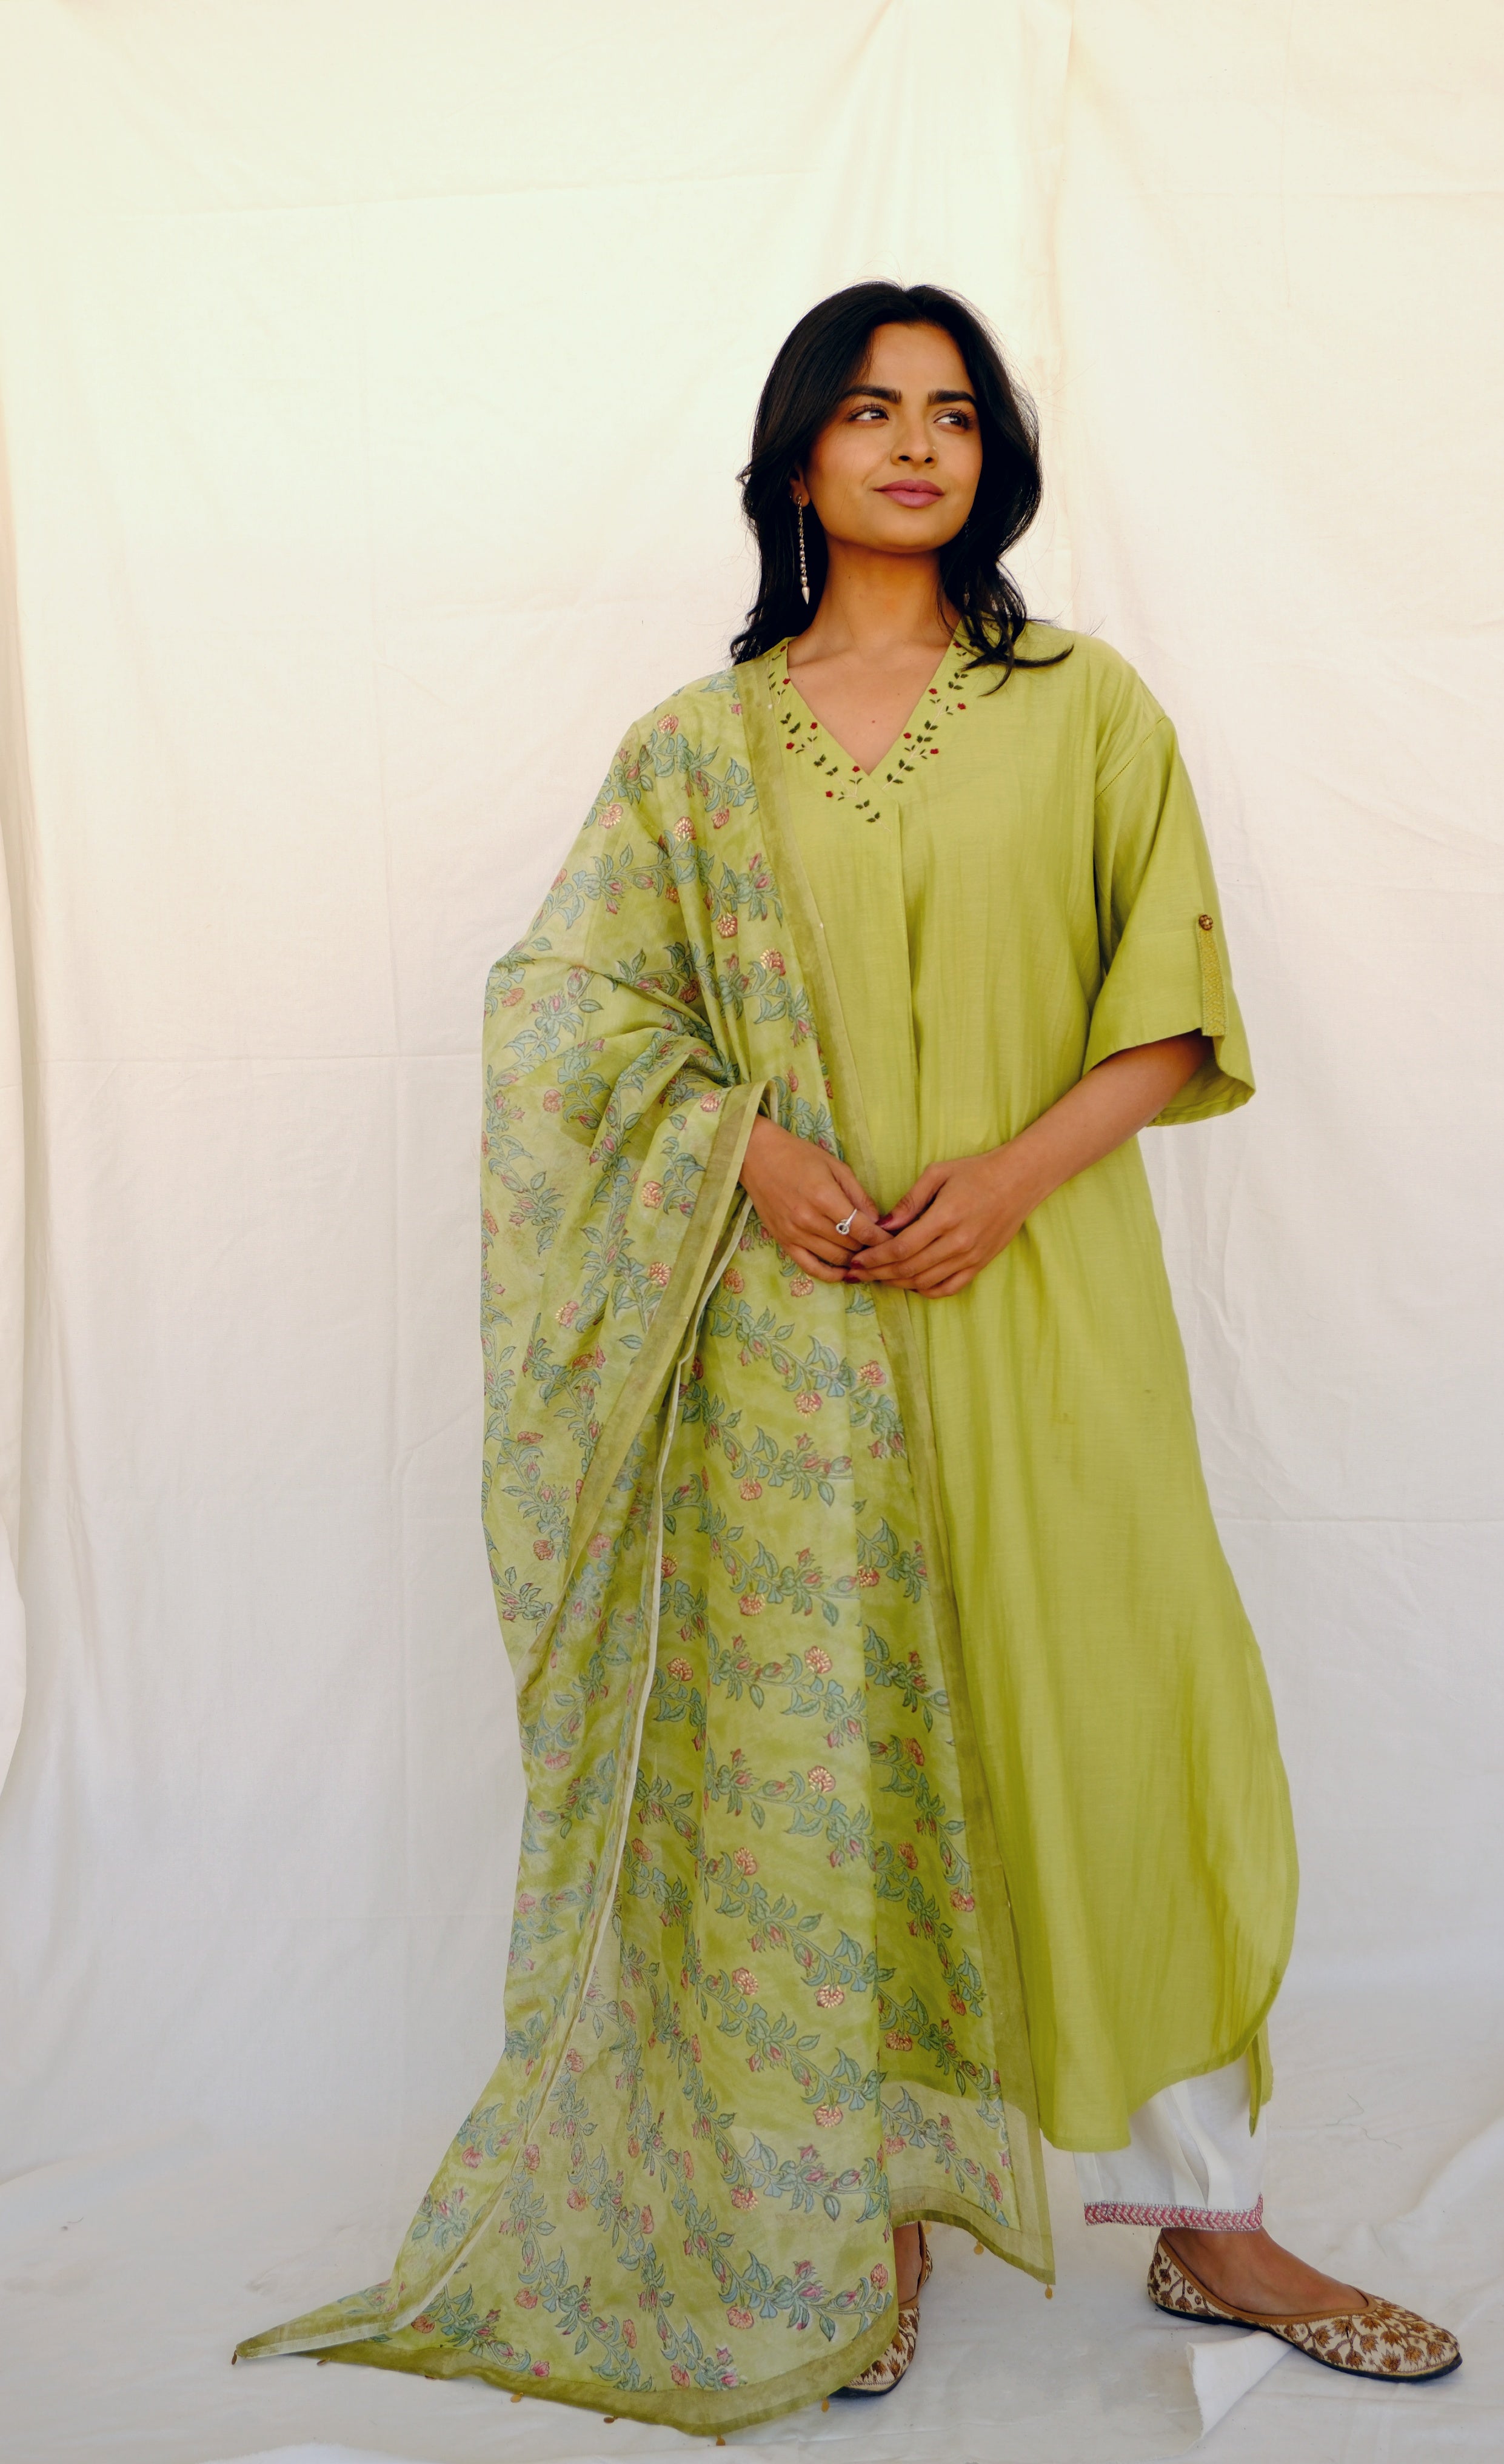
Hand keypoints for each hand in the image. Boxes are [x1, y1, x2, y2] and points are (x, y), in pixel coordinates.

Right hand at [738, 1117, 889, 1283]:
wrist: (757, 1157)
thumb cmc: (799, 1156)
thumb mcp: (836, 1166)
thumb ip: (858, 1194)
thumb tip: (878, 1221)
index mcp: (824, 1197)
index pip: (862, 1229)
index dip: (882, 1239)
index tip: (896, 1240)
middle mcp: (808, 1220)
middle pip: (851, 1246)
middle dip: (871, 1248)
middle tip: (885, 1247)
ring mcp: (794, 1233)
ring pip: (835, 1259)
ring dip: (855, 1260)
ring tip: (869, 1257)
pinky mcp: (784, 1241)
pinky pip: (810, 1267)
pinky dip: (830, 1274)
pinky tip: (845, 1273)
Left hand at [846, 1147, 1035, 1295]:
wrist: (1019, 1180)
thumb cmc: (975, 1171)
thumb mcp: (937, 1174)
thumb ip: (908, 1202)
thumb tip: (882, 1226)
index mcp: (945, 1217)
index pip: (901, 1248)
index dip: (875, 1259)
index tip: (856, 1261)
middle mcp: (958, 1243)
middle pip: (909, 1269)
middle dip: (878, 1274)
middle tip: (857, 1274)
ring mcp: (971, 1257)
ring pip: (925, 1282)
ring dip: (897, 1283)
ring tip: (877, 1278)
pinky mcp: (980, 1264)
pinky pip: (949, 1288)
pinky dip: (926, 1290)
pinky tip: (910, 1284)